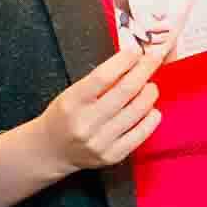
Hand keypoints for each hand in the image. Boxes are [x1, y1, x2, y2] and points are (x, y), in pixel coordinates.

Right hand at [12, 39, 168, 183]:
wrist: (51, 150)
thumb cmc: (64, 117)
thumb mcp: (72, 93)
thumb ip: (99, 80)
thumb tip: (131, 61)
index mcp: (73, 102)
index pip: (103, 76)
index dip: (124, 60)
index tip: (137, 51)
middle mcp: (86, 123)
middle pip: (126, 91)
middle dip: (145, 70)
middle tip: (154, 59)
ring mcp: (101, 142)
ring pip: (138, 111)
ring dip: (150, 93)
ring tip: (150, 86)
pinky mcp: (113, 155)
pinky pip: (142, 133)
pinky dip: (151, 117)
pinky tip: (151, 109)